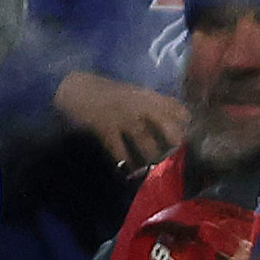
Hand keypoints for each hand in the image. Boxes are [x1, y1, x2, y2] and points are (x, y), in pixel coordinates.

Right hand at [49, 68, 189, 162]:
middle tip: (173, 157)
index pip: (179, 111)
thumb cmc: (104, 91)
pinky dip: (126, 165)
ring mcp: (124, 119)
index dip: (185, 125)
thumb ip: (152, 104)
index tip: (187, 137)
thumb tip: (174, 122)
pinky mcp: (106, 129)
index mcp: (149, 96)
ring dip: (150, 159)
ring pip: (147, 145)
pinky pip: (120, 152)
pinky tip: (129, 172)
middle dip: (174, 145)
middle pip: (169, 129)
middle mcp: (141, 107)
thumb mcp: (133, 92)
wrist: (71, 86)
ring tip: (151, 168)